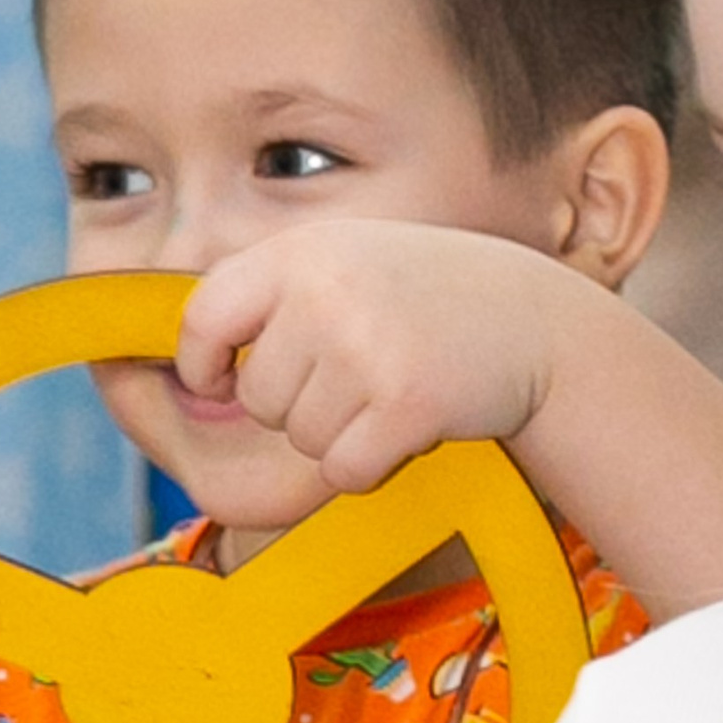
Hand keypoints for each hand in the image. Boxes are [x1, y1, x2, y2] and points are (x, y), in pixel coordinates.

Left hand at [177, 222, 577, 493]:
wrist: (534, 322)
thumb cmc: (429, 299)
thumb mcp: (348, 262)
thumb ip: (276, 295)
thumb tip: (188, 365)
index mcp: (301, 252)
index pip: (205, 316)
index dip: (201, 361)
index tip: (218, 379)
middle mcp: (325, 294)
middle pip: (258, 396)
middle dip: (297, 406)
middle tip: (357, 378)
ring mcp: (366, 348)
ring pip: (301, 438)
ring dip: (340, 434)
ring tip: (391, 391)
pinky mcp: (405, 404)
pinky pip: (344, 469)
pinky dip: (369, 466)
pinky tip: (408, 428)